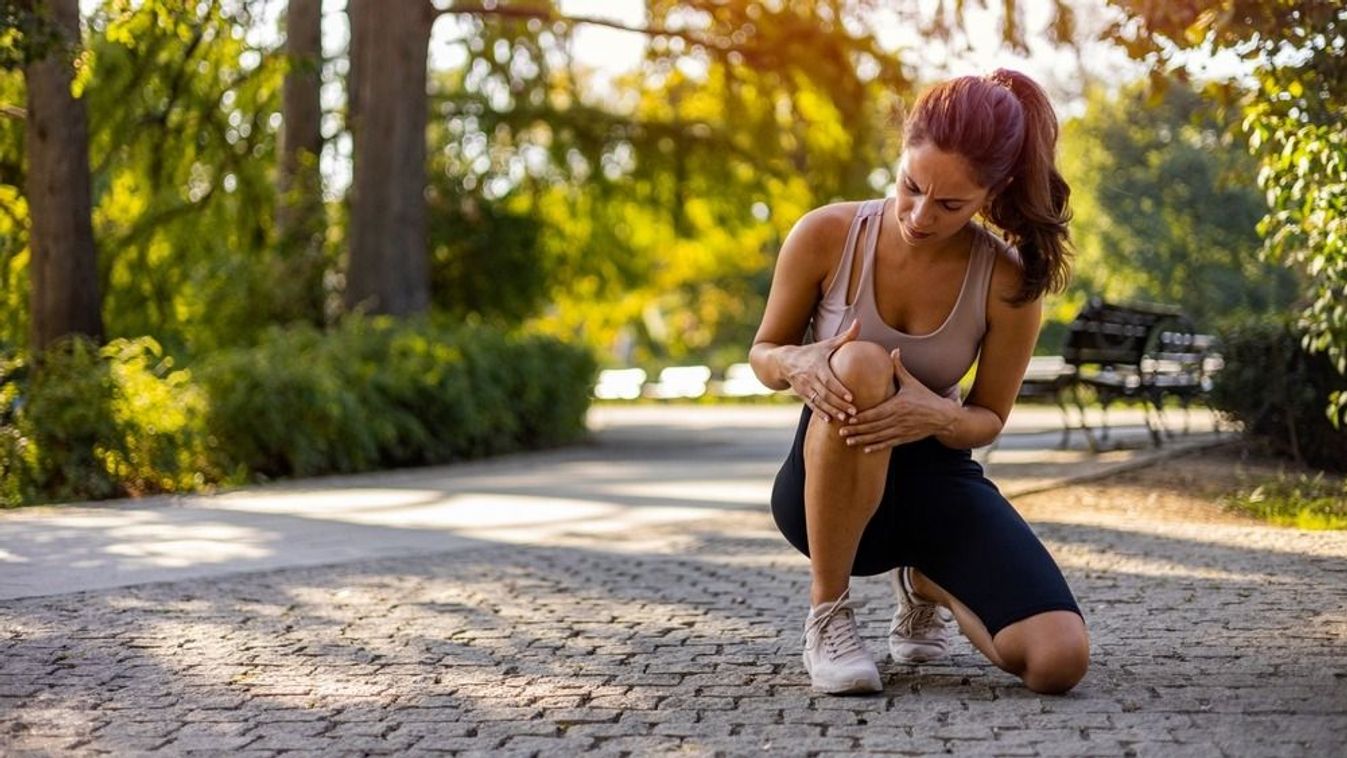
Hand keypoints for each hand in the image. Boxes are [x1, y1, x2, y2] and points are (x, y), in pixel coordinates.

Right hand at [782, 318, 860, 422]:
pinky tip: (829, 421)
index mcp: (817, 365)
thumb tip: (859, 322)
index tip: (851, 397)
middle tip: (853, 413)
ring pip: (819, 402)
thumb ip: (845, 336)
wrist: (784, 360)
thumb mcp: (826, 344)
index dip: (839, 389)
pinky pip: (811, 405)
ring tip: (844, 419)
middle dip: (839, 404)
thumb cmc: (811, 352)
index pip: (829, 380)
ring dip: (831, 411)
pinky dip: (819, 413)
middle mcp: (809, 378)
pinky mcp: (802, 394)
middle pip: (825, 394)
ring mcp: (804, 387)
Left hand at [839, 348, 957, 451]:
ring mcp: (901, 430)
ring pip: (878, 437)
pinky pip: (888, 444)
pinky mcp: (905, 438)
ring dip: (862, 440)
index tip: (848, 418)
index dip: (861, 417)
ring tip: (848, 442)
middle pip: (874, 427)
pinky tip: (865, 450)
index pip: (876, 413)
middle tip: (841, 432)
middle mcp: (898, 419)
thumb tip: (894, 351)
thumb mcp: (912, 383)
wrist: (943, 416)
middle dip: (856, 430)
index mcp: (898, 405)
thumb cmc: (925, 397)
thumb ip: (900, 368)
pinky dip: (877, 447)